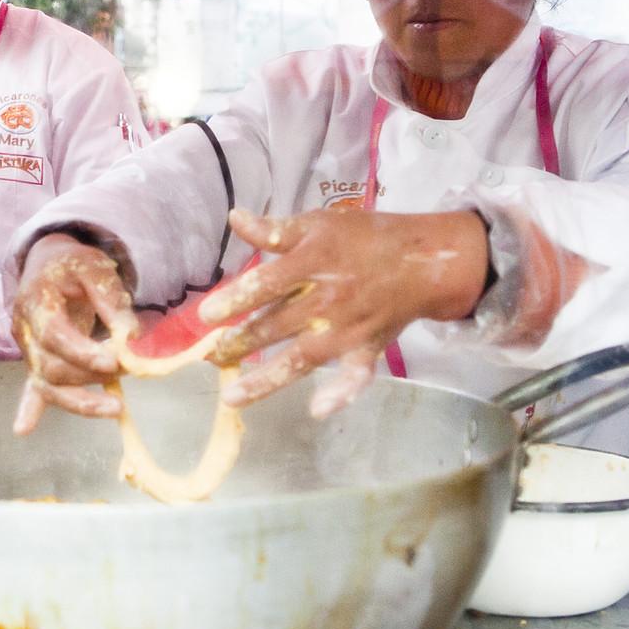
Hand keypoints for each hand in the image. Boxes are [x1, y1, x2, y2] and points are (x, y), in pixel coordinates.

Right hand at [10, 233, 133, 432]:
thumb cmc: (73, 265)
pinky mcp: (36, 361)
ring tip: (115, 408)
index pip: (53, 334)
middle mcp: (25, 328)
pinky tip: (24, 429)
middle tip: (128, 370)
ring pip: (45, 384)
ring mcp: (28, 348)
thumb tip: (130, 335)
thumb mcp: (95, 268)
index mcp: (36, 299)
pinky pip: (31, 388)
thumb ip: (111, 299)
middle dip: (89, 375)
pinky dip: (28, 409)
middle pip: (49, 365)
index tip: (114, 360)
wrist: (48, 263)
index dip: (82, 352)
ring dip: (79, 401)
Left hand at [199, 207, 487, 416]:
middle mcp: (326, 300)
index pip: (266, 284)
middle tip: (209, 357)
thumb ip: (276, 229)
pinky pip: (355, 375)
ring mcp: (346, 328)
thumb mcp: (319, 223)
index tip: (206, 316)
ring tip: (231, 397)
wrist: (422, 259)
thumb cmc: (365, 238)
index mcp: (312, 263)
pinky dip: (342, 393)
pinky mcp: (367, 347)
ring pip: (301, 358)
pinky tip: (318, 410)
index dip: (235, 299)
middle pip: (276, 325)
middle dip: (240, 343)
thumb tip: (234, 218)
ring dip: (266, 379)